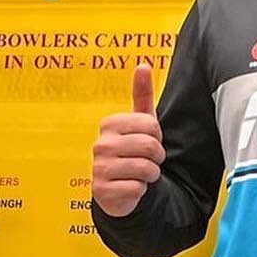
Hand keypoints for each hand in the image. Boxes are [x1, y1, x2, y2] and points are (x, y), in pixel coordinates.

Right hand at [91, 63, 165, 217]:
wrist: (117, 189)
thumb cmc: (131, 151)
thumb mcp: (139, 123)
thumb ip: (142, 94)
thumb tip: (142, 65)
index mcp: (110, 124)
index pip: (151, 125)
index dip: (157, 136)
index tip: (148, 140)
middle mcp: (100, 144)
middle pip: (150, 146)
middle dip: (157, 157)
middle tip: (148, 160)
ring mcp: (99, 168)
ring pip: (146, 169)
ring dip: (150, 174)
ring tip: (140, 173)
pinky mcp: (101, 191)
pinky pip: (137, 188)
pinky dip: (140, 190)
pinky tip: (130, 187)